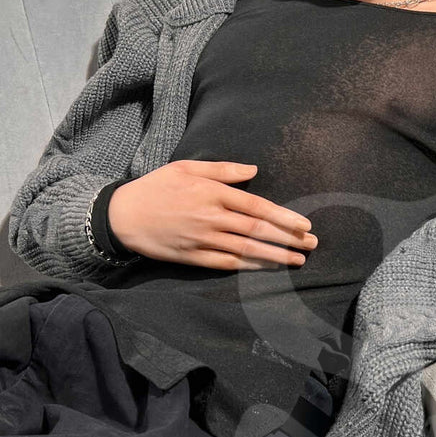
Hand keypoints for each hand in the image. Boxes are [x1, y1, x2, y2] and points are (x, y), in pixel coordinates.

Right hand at [107, 159, 316, 269]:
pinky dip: (248, 267)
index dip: (284, 218)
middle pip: (257, 231)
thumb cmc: (156, 187)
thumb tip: (254, 170)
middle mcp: (211, 217)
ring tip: (297, 260)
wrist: (122, 215)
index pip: (257, 207)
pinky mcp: (192, 257)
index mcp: (212, 193)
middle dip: (288, 239)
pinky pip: (226, 264)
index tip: (305, 225)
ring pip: (246, 250)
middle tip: (312, 245)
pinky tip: (266, 268)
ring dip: (275, 256)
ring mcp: (202, 239)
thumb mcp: (187, 167)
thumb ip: (223, 169)